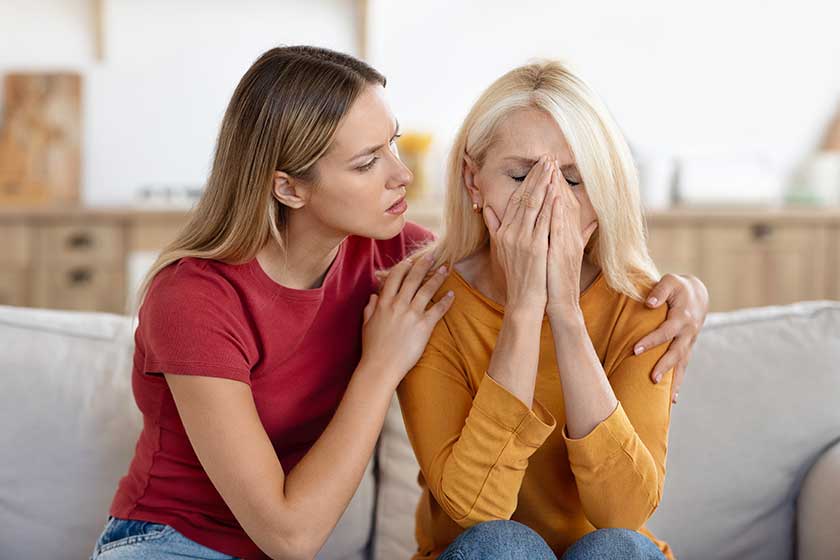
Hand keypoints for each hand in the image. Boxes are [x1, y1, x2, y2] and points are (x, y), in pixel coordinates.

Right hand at [361, 254, 454, 386]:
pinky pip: (437, 309)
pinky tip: (452, 294)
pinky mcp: (424, 326)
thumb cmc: (372, 348)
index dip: (403, 266)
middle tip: (433, 255)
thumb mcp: (366, 325)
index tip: (410, 260)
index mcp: (383, 303)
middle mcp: (398, 304)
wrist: (381, 367)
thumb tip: (373, 297)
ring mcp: (411, 314)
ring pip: (427, 290)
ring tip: (446, 269)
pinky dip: (446, 301)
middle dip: (424, 264)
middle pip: (413, 279)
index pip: (394, 277)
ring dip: (437, 277)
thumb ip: (370, 308)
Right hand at [483, 154, 554, 314]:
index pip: (515, 199)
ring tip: (553, 166)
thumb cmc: (517, 277)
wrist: (523, 300)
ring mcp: (522, 239)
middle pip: (524, 197)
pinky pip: (543, 221)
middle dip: (536, 175)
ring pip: (533, 204)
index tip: (536, 165)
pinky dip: (549, 204)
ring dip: (544, 183)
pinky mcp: (535, 247)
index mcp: (504, 231)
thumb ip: (494, 227)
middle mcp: (510, 232)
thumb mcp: (501, 250)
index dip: (526, 181)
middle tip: (547, 157)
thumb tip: (486, 209)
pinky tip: (555, 190)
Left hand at [546, 160, 597, 317]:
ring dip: (557, 187)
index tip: (547, 165)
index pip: (563, 202)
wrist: (560, 303)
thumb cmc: (558, 279)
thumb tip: (590, 222)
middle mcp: (571, 235)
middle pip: (564, 200)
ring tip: (550, 168)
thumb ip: (578, 235)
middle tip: (548, 157)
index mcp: (569, 234)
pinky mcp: (562, 252)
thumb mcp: (567, 253)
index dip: (556, 183)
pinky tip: (553, 196)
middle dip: (555, 178)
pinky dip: (557, 211)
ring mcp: (568, 242)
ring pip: (563, 209)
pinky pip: (559, 227)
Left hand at [633, 274, 709, 402]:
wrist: (697, 294)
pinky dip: (679, 383)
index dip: (651, 341)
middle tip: (653, 379)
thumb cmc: (678, 287)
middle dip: (665, 366)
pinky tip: (672, 400)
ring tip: (666, 399)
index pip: (666, 332)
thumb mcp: (670, 281)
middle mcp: (688, 333)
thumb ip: (659, 291)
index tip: (635, 350)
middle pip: (677, 352)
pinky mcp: (687, 349)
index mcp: (682, 317)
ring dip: (675, 381)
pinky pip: (683, 368)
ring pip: (682, 364)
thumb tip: (648, 303)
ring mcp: (689, 342)